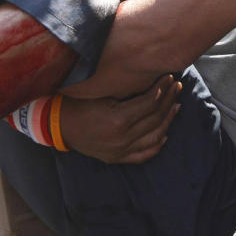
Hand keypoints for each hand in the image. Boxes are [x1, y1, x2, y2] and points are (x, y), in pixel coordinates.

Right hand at [59, 75, 180, 163]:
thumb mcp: (101, 92)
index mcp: (118, 119)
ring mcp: (120, 151)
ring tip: (176, 105)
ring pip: (154, 137)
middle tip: (177, 87)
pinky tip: (165, 132)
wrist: (58, 125)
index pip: (150, 103)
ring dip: (168, 120)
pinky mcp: (117, 158)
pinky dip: (157, 144)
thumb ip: (126, 90)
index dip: (162, 89)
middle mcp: (122, 138)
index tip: (169, 77)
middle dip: (169, 100)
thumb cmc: (78, 102)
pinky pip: (144, 154)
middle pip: (155, 118)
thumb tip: (151, 79)